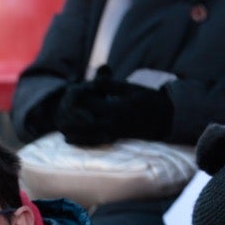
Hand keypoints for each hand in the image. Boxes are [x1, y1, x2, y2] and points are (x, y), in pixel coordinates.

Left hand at [57, 67, 171, 144]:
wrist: (165, 118)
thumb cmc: (149, 100)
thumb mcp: (131, 88)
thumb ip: (112, 86)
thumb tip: (93, 81)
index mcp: (116, 108)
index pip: (89, 104)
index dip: (78, 97)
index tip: (72, 90)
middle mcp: (112, 123)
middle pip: (82, 120)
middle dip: (70, 114)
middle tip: (61, 107)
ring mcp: (113, 132)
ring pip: (85, 133)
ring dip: (71, 128)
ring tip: (59, 122)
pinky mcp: (114, 138)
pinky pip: (93, 142)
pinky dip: (80, 140)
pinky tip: (68, 138)